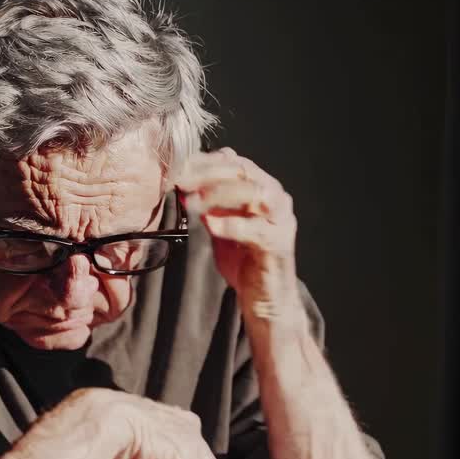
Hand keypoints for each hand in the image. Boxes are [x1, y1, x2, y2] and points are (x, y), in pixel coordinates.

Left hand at [175, 148, 302, 323]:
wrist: (264, 297)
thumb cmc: (244, 259)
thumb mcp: (220, 225)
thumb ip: (207, 205)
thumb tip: (184, 185)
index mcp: (262, 189)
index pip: (235, 162)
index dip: (205, 161)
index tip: (179, 166)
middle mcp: (275, 199)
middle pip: (243, 172)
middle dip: (208, 173)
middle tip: (181, 180)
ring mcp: (280, 220)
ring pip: (254, 194)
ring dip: (221, 193)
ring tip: (194, 201)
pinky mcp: (278, 244)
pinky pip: (256, 229)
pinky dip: (232, 225)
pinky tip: (211, 225)